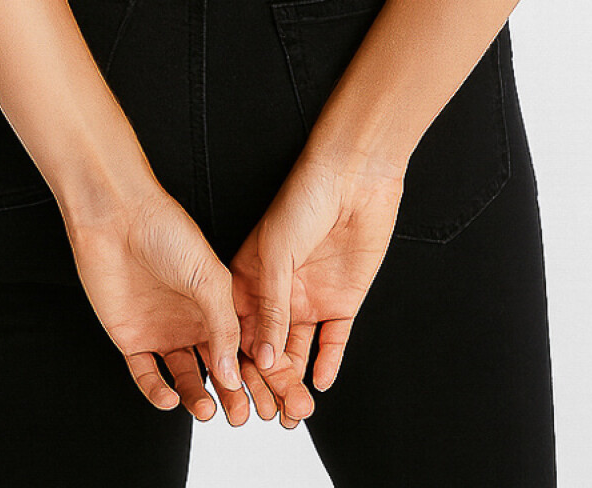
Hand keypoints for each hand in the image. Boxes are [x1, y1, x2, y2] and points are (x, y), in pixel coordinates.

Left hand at [64, 182, 254, 424]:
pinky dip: (157, 392)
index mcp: (216, 304)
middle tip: (241, 415)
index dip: (254, 374)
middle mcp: (191, 321)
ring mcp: (162, 331)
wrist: (118, 219)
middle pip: (214, 369)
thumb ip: (224, 327)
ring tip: (208, 409)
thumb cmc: (167, 232)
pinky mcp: (132, 339)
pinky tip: (170, 398)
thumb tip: (233, 373)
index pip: (239, 348)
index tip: (268, 398)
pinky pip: (146, 375)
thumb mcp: (209, 279)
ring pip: (183, 377)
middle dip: (229, 395)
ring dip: (196, 396)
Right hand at [228, 147, 404, 400]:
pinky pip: (334, 341)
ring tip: (295, 411)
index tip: (236, 396)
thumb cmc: (303, 198)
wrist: (354, 177)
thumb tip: (258, 356)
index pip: (240, 331)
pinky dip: (328, 363)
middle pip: (269, 348)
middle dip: (268, 383)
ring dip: (297, 381)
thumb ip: (269, 306)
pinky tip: (321, 382)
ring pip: (300, 351)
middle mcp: (279, 294)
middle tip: (269, 414)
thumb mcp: (276, 253)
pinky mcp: (343, 301)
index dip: (238, 364)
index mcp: (251, 279)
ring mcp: (311, 299)